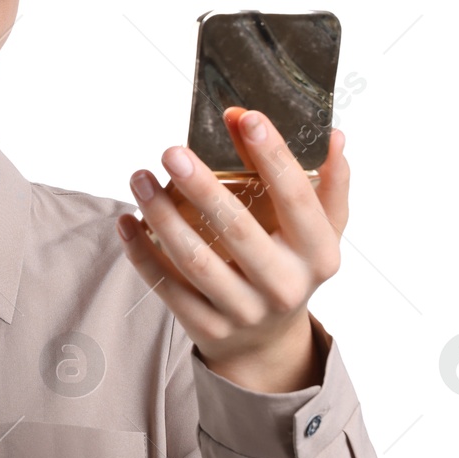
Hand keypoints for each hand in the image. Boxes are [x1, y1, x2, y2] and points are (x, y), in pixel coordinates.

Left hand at [116, 108, 348, 392]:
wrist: (268, 341)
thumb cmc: (292, 265)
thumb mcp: (320, 230)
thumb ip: (326, 183)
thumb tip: (332, 135)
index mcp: (319, 255)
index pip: (298, 198)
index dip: (273, 156)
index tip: (245, 117)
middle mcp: (286, 286)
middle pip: (238, 230)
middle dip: (202, 186)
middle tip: (171, 150)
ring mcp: (245, 312)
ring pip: (196, 260)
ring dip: (161, 215)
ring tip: (139, 178)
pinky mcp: (208, 328)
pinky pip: (167, 287)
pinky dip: (142, 252)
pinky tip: (126, 221)